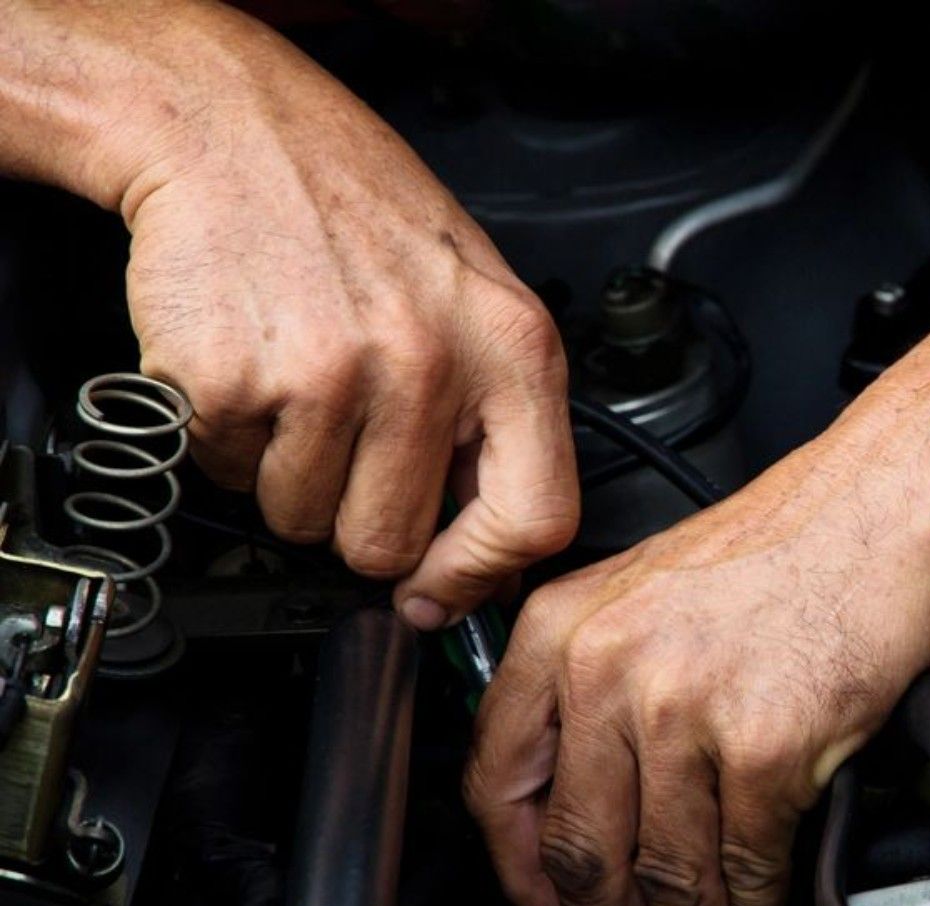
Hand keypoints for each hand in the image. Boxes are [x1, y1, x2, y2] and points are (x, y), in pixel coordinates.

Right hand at [114, 8, 577, 623]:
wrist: (235, 132)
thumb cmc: (361, 215)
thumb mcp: (476, 305)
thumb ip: (495, 428)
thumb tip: (479, 558)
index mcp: (511, 348)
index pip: (535, 519)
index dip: (480, 575)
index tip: (441, 589)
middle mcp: (428, 362)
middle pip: (391, 543)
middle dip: (358, 517)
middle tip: (349, 442)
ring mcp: (330, 374)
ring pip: (303, 521)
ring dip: (293, 476)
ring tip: (303, 385)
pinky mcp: (236, 381)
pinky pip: (233, 476)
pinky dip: (235, 442)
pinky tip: (259, 369)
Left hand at [466, 409, 929, 905]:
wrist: (891, 494)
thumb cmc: (789, 541)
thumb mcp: (649, 594)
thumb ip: (601, 690)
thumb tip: (594, 803)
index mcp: (562, 628)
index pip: (499, 784)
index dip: (519, 877)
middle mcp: (608, 663)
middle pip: (576, 847)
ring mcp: (683, 701)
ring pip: (660, 871)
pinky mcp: (766, 736)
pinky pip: (741, 862)